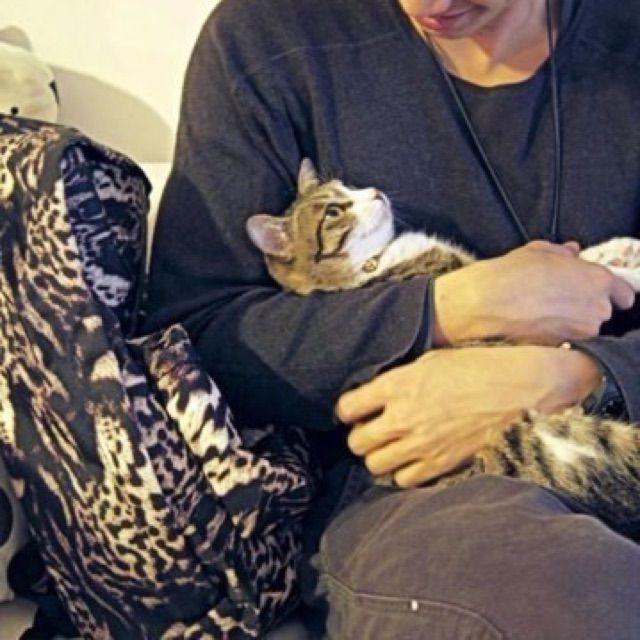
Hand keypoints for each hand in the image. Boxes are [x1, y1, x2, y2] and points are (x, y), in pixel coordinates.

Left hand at [336, 345, 600, 487]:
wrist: (518, 387)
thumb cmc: (475, 365)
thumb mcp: (430, 359)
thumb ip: (398, 379)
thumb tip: (378, 391)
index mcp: (396, 385)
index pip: (347, 407)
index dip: (346, 410)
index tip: (353, 410)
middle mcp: (403, 417)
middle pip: (356, 442)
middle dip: (359, 436)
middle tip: (370, 429)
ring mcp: (421, 444)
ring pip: (375, 465)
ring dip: (378, 456)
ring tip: (390, 446)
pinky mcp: (442, 463)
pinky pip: (405, 480)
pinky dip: (403, 472)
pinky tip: (412, 459)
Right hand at [432, 240, 634, 346]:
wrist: (485, 304)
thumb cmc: (510, 275)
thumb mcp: (537, 252)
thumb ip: (562, 253)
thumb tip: (572, 252)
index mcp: (597, 280)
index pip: (624, 293)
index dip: (610, 294)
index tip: (596, 294)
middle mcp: (597, 309)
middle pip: (603, 313)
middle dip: (586, 309)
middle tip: (559, 301)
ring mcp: (581, 334)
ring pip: (584, 330)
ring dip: (570, 324)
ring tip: (542, 315)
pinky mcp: (562, 350)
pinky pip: (565, 343)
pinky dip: (555, 337)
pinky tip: (535, 327)